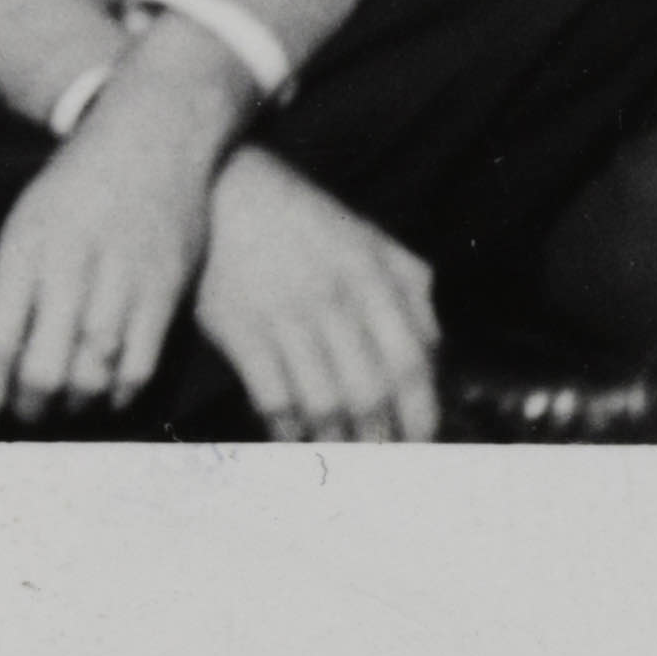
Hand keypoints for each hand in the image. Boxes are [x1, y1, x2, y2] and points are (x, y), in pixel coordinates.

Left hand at [0, 20, 243, 424]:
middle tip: (26, 417)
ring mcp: (123, 275)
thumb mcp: (23, 230)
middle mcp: (71, 262)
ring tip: (65, 406)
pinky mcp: (166, 286)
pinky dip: (121, 393)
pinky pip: (140, 364)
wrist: (154, 132)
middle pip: (43, 367)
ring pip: (92, 373)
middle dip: (30, 408)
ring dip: (75, 405)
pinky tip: (109, 395)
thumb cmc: (76, 188)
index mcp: (26, 246)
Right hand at [185, 143, 442, 443]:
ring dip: (335, 442)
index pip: (412, 362)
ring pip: (324, 404)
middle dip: (379, 441)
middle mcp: (334, 296)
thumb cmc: (298, 218)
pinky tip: (292, 437)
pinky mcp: (240, 328)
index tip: (420, 445)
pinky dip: (288, 431)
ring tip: (338, 457)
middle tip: (379, 468)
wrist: (220, 187)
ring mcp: (285, 313)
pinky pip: (274, 399)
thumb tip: (436, 352)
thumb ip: (408, 283)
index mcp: (371, 272)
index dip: (421, 414)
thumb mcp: (364, 234)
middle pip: (371, 392)